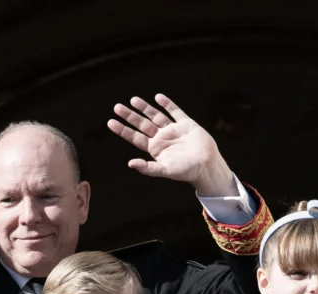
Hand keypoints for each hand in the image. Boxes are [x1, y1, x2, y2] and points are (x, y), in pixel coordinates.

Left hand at [107, 94, 235, 194]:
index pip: (135, 137)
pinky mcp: (186, 124)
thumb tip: (130, 163)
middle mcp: (162, 138)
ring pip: (156, 116)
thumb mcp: (164, 170)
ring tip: (133, 99)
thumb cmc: (185, 171)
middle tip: (117, 107)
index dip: (123, 130)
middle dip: (130, 116)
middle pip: (142, 124)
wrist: (206, 166)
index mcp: (155, 149)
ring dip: (145, 108)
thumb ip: (147, 168)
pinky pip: (175, 112)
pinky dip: (167, 104)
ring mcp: (173, 130)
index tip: (111, 122)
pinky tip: (158, 97)